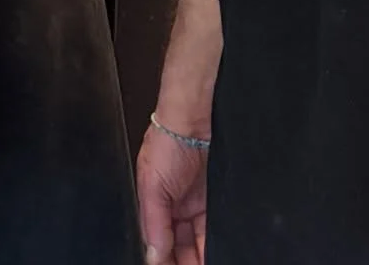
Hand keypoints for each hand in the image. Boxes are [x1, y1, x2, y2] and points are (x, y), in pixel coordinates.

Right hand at [137, 119, 207, 264]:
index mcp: (152, 207)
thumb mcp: (152, 186)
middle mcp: (171, 209)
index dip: (164, 261)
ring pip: (196, 242)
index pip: (157, 244)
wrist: (192, 118)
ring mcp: (192, 205)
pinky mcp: (210, 201)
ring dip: (201, 257)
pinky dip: (213, 244)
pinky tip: (217, 253)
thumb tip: (153, 255)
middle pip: (177, 247)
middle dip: (184, 263)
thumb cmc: (166, 142)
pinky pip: (211, 230)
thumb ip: (154, 223)